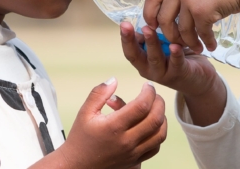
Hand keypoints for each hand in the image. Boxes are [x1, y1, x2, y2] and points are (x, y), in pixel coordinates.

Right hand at [49, 78, 166, 168]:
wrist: (77, 166)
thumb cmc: (80, 138)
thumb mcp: (84, 112)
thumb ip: (99, 94)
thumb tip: (114, 79)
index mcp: (113, 127)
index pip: (141, 106)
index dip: (149, 92)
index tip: (147, 85)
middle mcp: (126, 141)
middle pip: (155, 119)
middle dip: (159, 102)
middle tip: (154, 95)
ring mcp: (133, 153)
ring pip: (160, 134)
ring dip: (162, 118)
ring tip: (155, 108)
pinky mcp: (135, 161)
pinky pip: (155, 147)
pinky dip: (158, 134)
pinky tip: (150, 125)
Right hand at [120, 22, 219, 98]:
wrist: (199, 80)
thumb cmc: (178, 59)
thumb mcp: (163, 47)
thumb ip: (152, 38)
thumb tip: (143, 23)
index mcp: (143, 63)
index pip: (130, 51)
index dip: (125, 38)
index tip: (123, 24)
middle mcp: (149, 70)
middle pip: (136, 56)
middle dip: (130, 40)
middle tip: (126, 25)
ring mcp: (164, 74)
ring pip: (155, 58)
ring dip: (151, 43)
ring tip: (148, 29)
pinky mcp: (180, 74)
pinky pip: (176, 63)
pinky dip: (175, 54)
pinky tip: (175, 45)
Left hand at [142, 0, 239, 50]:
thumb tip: (170, 8)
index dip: (149, 15)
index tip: (154, 26)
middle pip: (163, 18)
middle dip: (169, 35)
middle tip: (177, 43)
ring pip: (182, 30)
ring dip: (189, 43)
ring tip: (197, 48)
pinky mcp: (202, 11)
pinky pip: (200, 33)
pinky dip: (206, 42)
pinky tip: (211, 46)